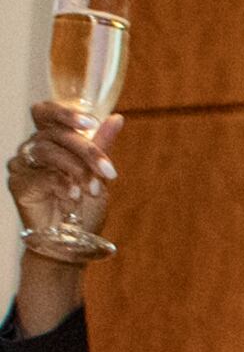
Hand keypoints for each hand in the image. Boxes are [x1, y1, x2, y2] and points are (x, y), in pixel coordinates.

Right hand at [10, 102, 118, 240]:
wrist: (73, 239)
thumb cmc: (85, 205)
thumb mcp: (98, 173)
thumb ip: (102, 145)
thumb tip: (117, 117)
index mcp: (51, 139)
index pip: (47, 113)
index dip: (65, 113)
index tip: (92, 123)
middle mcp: (33, 147)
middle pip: (54, 134)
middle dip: (86, 150)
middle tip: (108, 171)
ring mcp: (22, 164)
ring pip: (48, 151)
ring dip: (77, 169)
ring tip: (93, 189)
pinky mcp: (18, 183)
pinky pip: (41, 176)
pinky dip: (63, 185)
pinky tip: (74, 197)